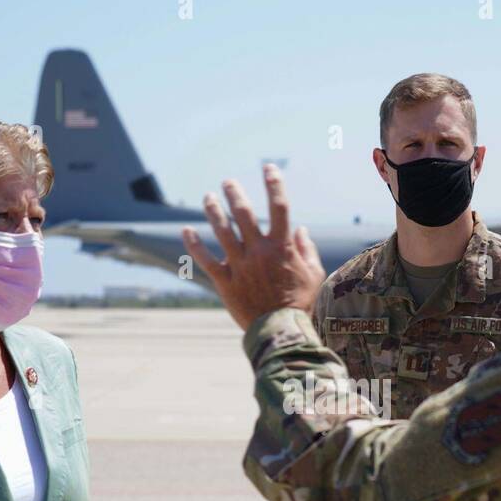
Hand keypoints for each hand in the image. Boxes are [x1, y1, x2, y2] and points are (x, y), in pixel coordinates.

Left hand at [182, 164, 325, 329]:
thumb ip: (308, 249)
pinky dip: (194, 244)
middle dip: (234, 193)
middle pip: (244, 213)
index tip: (268, 168)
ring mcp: (240, 266)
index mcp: (282, 247)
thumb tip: (302, 229)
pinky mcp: (225, 281)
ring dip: (213, 210)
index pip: (279, 207)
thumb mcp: (313, 275)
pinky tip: (186, 230)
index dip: (274, 184)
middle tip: (227, 183)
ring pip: (222, 231)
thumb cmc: (301, 304)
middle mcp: (259, 252)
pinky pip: (206, 259)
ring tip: (208, 197)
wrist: (280, 331)